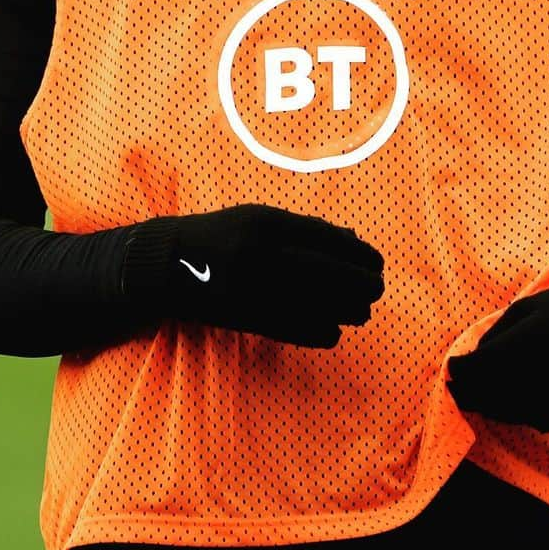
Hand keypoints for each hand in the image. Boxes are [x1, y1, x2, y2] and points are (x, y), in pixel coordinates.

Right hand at [138, 204, 383, 347]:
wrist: (170, 265)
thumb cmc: (223, 235)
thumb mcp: (259, 218)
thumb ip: (304, 228)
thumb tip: (354, 240)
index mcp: (267, 222)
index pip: (328, 239)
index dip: (359, 253)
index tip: (377, 261)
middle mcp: (262, 254)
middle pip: (330, 274)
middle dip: (363, 283)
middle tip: (377, 287)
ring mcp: (254, 288)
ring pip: (317, 305)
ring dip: (348, 309)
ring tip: (361, 310)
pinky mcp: (246, 317)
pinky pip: (296, 330)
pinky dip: (322, 331)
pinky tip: (333, 330)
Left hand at [446, 253, 548, 431]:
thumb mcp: (530, 306)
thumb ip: (500, 333)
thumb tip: (474, 357)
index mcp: (537, 339)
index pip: (486, 365)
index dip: (463, 371)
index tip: (450, 369)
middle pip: (498, 393)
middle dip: (471, 393)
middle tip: (454, 390)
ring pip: (517, 413)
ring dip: (490, 408)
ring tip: (473, 400)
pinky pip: (540, 419)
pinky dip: (518, 414)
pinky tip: (505, 406)